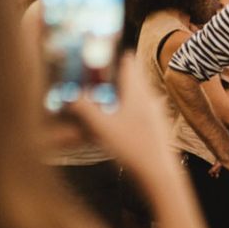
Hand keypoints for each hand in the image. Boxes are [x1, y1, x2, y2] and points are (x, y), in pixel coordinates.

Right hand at [63, 54, 182, 189]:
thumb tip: (68, 94)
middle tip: (94, 76)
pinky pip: (141, 111)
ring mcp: (156, 113)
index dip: (115, 55)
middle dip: (114, 76)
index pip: (129, 63)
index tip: (99, 52)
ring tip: (103, 97)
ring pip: (137, 95)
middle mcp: (150, 99)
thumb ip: (84, 108)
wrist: (160, 175)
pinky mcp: (158, 127)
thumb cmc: (132, 148)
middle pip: (132, 79)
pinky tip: (118, 120)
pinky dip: (128, 109)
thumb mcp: (102, 127)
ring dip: (121, 93)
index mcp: (138, 93)